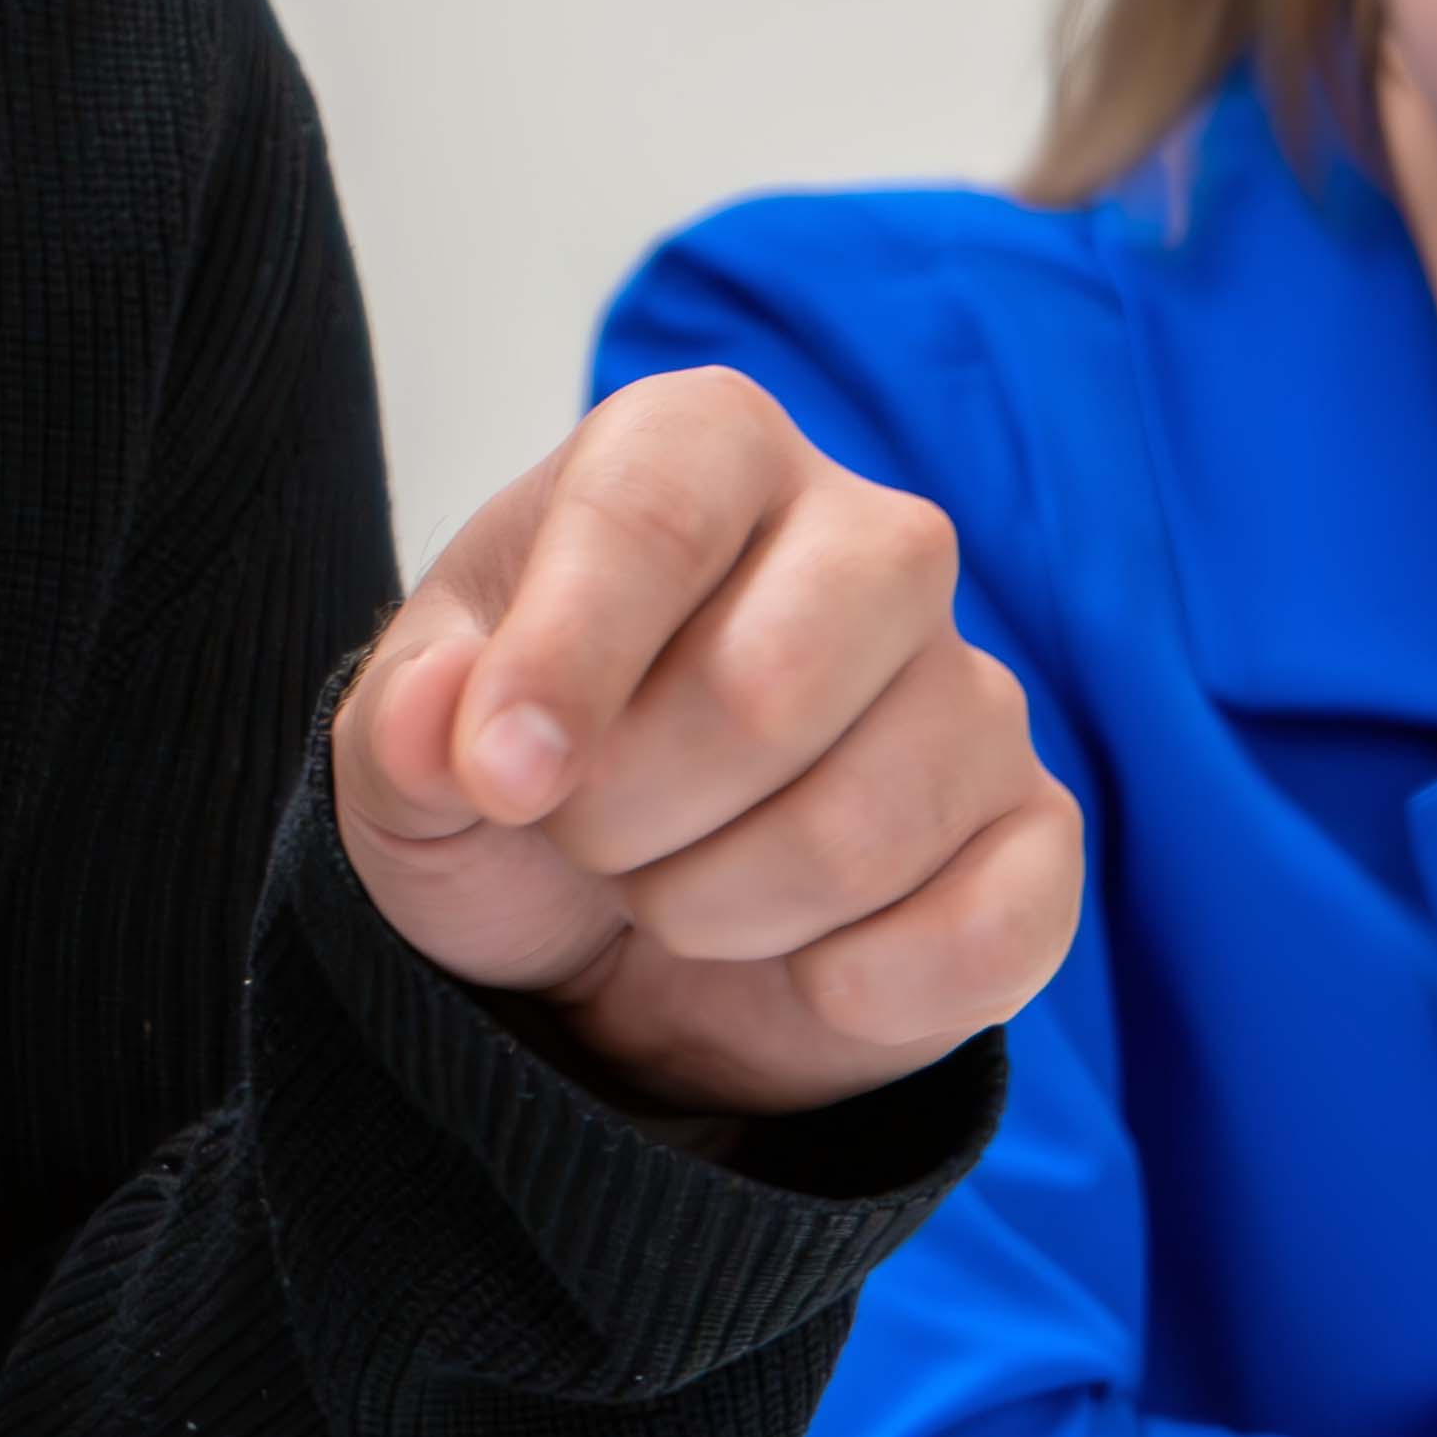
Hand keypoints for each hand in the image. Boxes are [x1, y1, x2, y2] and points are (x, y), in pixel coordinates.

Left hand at [330, 365, 1078, 1114]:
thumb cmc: (515, 789)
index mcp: (703, 447)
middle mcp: (868, 538)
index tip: (501, 782)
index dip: (567, 663)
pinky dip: (853, 989)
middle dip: (631, 810)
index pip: (653, 515)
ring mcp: (970, 688)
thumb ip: (404, 729)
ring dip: (715, 909)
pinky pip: (989, 929)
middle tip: (581, 835)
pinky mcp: (1032, 835)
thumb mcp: (406, 761)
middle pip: (770, 684)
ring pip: (861, 831)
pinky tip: (793, 966)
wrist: (602, 940)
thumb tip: (445, 728)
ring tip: (668, 887)